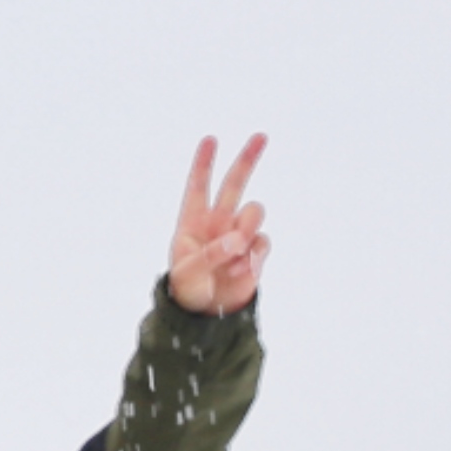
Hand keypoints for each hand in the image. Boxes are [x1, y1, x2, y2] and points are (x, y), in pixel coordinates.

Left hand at [165, 133, 271, 312]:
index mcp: (193, 221)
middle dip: (247, 159)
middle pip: (235, 183)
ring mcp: (239, 234)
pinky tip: (239, 273)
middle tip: (261, 136)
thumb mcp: (189, 271)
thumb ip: (212, 253)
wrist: (206, 314)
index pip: (198, 186)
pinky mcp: (255, 251)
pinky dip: (253, 258)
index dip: (204, 163)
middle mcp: (218, 222)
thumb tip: (239, 240)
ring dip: (247, 230)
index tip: (210, 139)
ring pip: (254, 212)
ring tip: (232, 258)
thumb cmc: (188, 288)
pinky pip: (262, 243)